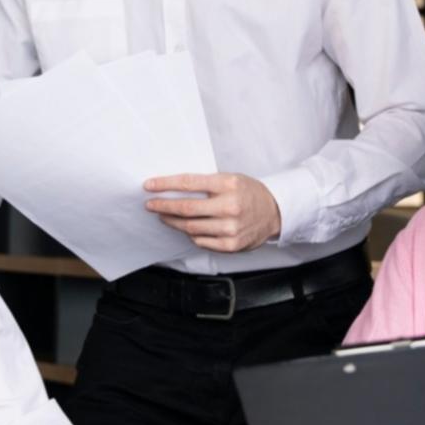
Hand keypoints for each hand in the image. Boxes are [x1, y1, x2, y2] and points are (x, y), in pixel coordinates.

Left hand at [144, 173, 281, 252]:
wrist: (275, 212)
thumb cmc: (249, 193)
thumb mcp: (231, 179)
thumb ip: (206, 184)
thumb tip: (173, 188)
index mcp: (228, 184)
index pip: (189, 183)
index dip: (165, 185)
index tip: (149, 186)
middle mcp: (230, 206)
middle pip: (186, 208)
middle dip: (163, 206)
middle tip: (150, 204)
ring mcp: (230, 228)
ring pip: (190, 227)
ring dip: (173, 221)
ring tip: (165, 216)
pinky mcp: (231, 245)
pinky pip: (200, 241)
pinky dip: (190, 234)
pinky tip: (187, 228)